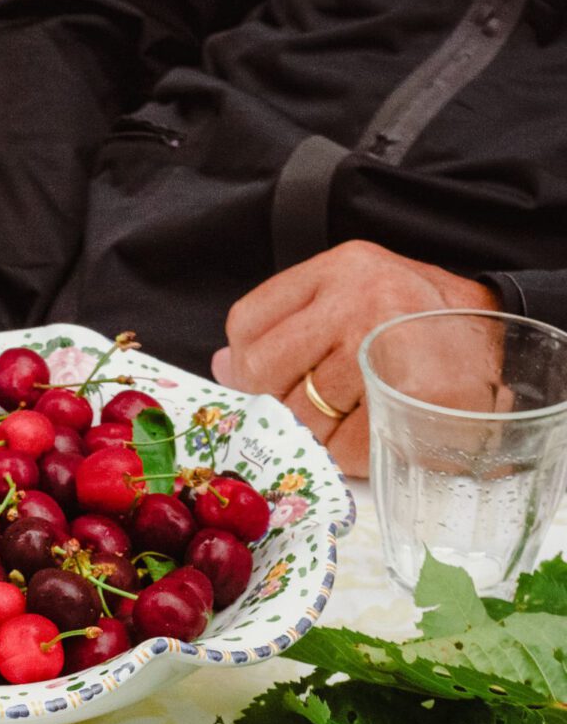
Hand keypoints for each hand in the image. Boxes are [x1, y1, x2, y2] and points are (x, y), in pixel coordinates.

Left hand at [210, 241, 498, 473]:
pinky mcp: (404, 400)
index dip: (245, 362)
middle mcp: (360, 300)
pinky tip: (369, 433)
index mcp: (341, 268)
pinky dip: (346, 455)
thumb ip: (289, 325)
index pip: (248, 322)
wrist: (499, 350)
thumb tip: (223, 365)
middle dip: (272, 402)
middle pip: (263, 370)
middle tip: (304, 408)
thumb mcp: (355, 299)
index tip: (266, 379)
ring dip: (312, 433)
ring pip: (299, 414)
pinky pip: (341, 446)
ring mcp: (383, 349)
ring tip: (345, 418)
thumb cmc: (420, 327)